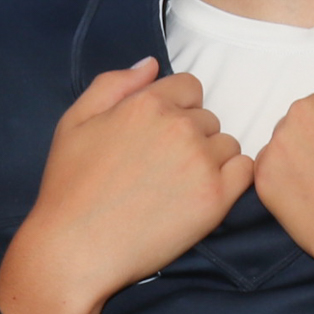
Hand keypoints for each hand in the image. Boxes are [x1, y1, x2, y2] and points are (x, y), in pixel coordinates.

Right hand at [0, 59, 252, 313]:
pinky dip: (229, 180)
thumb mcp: (74, 122)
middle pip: (208, 117)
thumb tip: (151, 64)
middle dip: (190, 136)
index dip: (175, 108)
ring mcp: (201, 162)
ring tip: (176, 186)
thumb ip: (113, 84)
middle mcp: (179, 127)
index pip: (189, 86)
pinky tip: (200, 195)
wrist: (76, 248)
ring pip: (227, 144)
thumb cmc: (69, 187)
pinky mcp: (217, 198)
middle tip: (159, 168)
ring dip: (210, 159)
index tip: (156, 136)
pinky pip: (244, 171)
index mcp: (145, 104)